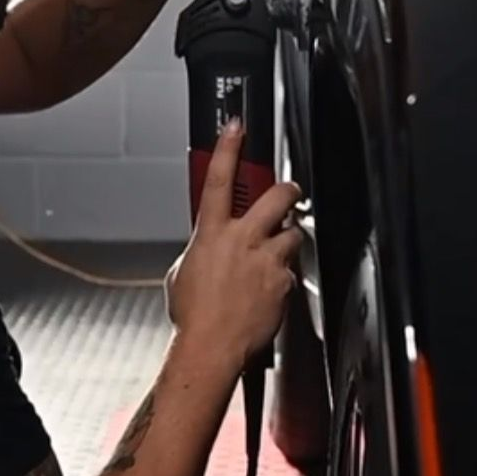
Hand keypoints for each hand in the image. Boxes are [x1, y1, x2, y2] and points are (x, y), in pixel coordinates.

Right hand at [166, 122, 301, 371]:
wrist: (211, 347)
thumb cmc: (193, 316)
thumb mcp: (183, 272)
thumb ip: (202, 250)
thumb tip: (210, 247)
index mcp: (211, 234)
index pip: (218, 179)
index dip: (228, 148)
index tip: (237, 127)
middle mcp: (242, 241)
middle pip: (277, 197)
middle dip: (288, 189)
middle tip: (289, 192)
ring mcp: (267, 261)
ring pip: (293, 235)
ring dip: (287, 241)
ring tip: (273, 257)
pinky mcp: (283, 283)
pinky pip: (290, 272)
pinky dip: (283, 278)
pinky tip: (268, 292)